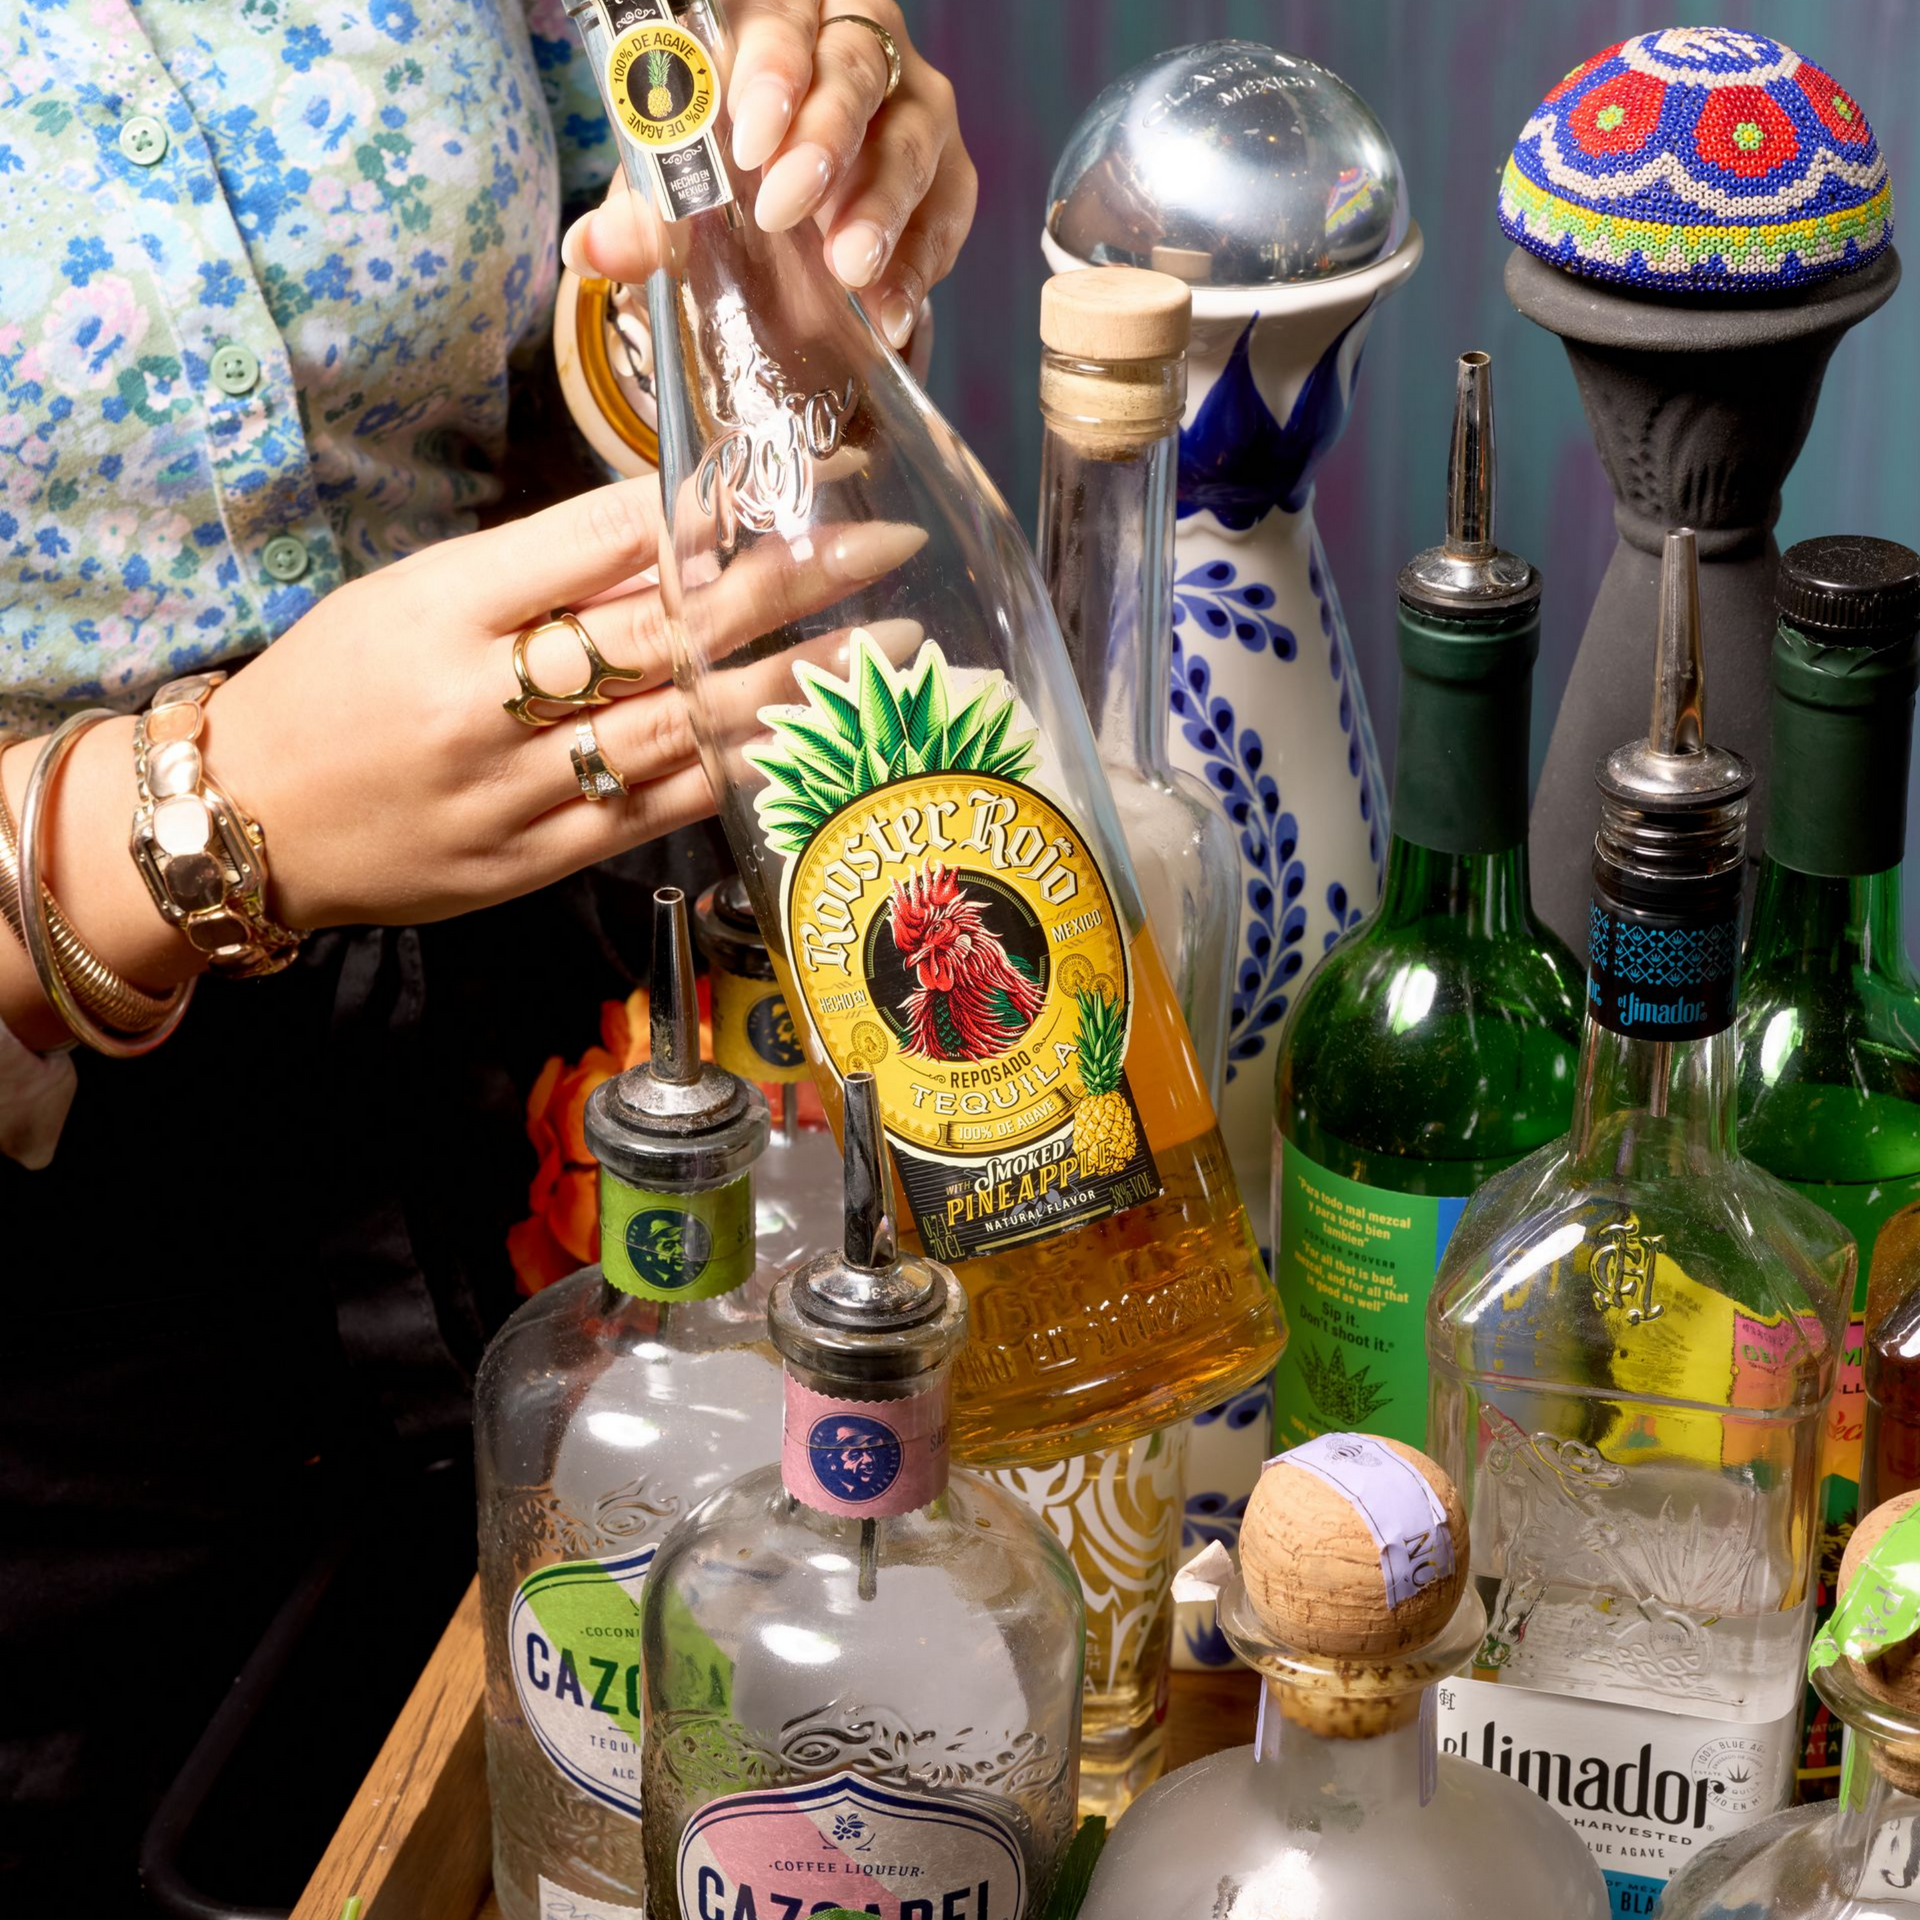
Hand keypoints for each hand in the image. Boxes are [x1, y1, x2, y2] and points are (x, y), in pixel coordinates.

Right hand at [0, 475, 927, 1043]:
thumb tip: (679, 528)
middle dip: (790, 584)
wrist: (248, 821)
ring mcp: (515, 791)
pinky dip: (738, 773)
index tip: (800, 473)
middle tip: (887, 548)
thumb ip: (544, 571)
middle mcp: (485, 699)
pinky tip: (812, 744)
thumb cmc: (334, 684)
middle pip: (667, 629)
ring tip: (890, 650)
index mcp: (446, 605)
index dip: (718, 502)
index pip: (608, 537)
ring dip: (795, 685)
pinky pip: (657, 812)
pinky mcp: (534, 863)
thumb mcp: (415, 592)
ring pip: (683, 727)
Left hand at [567, 0, 975, 349]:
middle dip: (824, 140)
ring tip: (848, 268)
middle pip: (857, 69)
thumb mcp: (674, 167)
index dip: (771, 71)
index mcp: (779, 8)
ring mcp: (911, 100)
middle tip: (784, 208)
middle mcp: (856, 37)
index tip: (748, 139)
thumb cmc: (721, 151)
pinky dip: (922, 258)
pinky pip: (949, 203)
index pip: (782, 17)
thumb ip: (640, 202)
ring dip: (881, 206)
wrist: (780, 189)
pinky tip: (890, 308)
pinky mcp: (946, 166)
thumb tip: (591, 250)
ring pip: (914, 135)